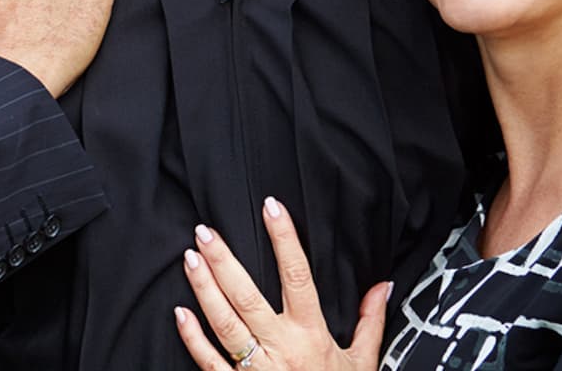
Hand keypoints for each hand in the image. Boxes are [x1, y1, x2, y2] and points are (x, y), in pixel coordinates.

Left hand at [174, 196, 389, 370]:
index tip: (271, 206)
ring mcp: (255, 369)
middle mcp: (280, 347)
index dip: (284, 239)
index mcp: (310, 334)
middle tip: (206, 230)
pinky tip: (180, 312)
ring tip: (190, 258)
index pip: (297, 276)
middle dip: (224, 261)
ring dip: (204, 289)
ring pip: (224, 323)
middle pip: (247, 296)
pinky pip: (209, 362)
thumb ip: (369, 321)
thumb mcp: (362, 362)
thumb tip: (382, 285)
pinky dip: (192, 338)